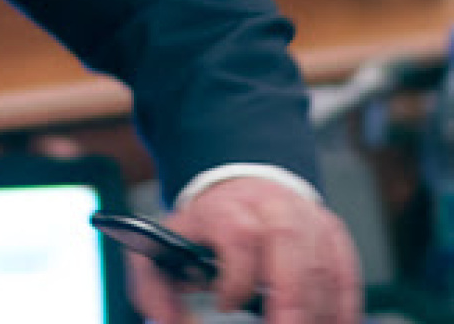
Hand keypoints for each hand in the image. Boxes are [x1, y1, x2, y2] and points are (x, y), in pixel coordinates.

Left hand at [124, 176, 359, 322]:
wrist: (238, 191)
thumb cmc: (202, 232)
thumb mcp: (164, 248)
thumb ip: (154, 289)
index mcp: (224, 207)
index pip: (238, 233)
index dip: (236, 276)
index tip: (224, 305)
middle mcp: (270, 207)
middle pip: (288, 247)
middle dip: (290, 304)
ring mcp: (307, 218)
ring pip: (322, 267)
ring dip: (317, 314)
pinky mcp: (332, 233)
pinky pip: (347, 275)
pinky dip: (344, 310)